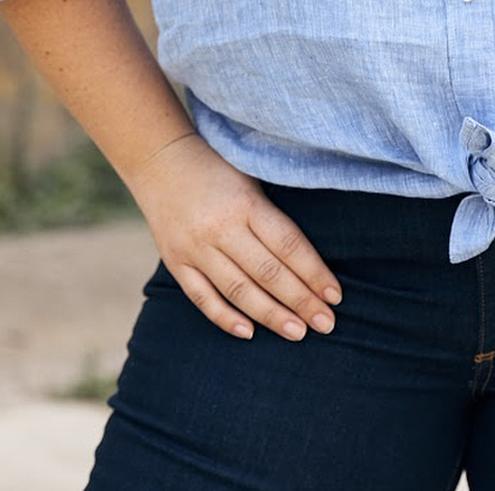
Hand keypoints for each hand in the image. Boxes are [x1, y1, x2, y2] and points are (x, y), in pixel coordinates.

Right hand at [126, 133, 343, 342]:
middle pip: (268, 273)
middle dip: (301, 301)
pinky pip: (202, 297)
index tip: (335, 296)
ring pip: (238, 290)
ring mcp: (195, 248)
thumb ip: (274, 215)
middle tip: (327, 324)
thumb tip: (312, 259)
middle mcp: (220, 228)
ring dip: (271, 315)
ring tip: (298, 333)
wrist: (159, 160)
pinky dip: (225, 318)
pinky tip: (249, 333)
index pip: (288, 245)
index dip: (314, 273)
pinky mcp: (175, 262)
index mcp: (245, 203)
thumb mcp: (251, 178)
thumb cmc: (218, 167)